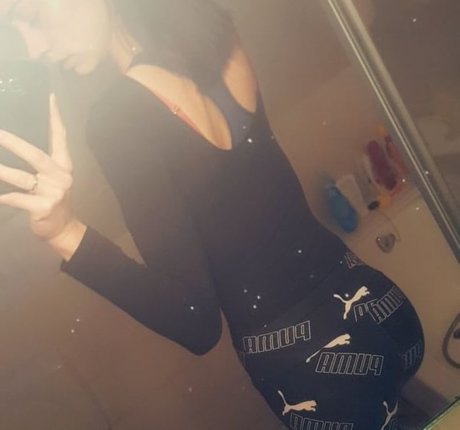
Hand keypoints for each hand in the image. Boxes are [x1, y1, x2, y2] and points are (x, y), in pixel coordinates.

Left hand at [0, 94, 74, 241]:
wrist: (63, 229)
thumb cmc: (53, 200)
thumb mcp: (54, 180)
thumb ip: (42, 162)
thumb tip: (18, 142)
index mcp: (64, 166)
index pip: (60, 138)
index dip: (55, 118)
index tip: (50, 98)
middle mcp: (61, 176)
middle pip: (35, 155)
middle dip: (13, 143)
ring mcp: (54, 192)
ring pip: (22, 178)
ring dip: (1, 171)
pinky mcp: (44, 207)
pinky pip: (17, 198)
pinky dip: (5, 197)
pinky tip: (0, 196)